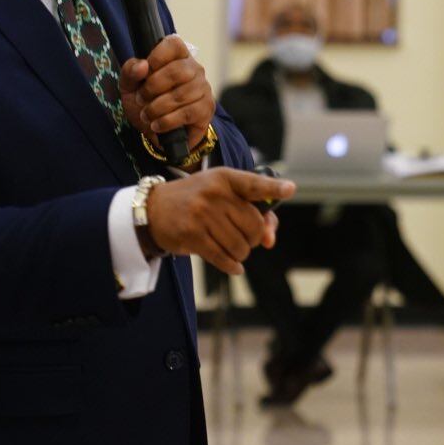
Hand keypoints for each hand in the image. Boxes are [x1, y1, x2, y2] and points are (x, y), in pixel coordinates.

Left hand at [120, 35, 213, 154]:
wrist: (155, 130)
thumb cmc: (145, 102)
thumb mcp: (129, 86)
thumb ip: (130, 71)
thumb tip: (142, 66)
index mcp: (176, 56)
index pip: (174, 44)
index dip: (157, 56)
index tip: (144, 72)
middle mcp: (194, 69)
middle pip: (178, 70)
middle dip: (153, 87)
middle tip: (141, 98)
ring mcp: (203, 88)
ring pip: (182, 94)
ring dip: (157, 108)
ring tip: (146, 115)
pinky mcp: (206, 109)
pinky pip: (187, 113)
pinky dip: (167, 121)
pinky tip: (157, 124)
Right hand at [144, 167, 295, 274]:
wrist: (154, 209)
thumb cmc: (195, 201)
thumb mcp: (220, 194)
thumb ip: (250, 211)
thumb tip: (270, 239)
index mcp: (224, 178)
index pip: (253, 184)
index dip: (273, 188)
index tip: (290, 189)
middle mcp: (214, 193)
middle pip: (253, 225)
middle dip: (254, 238)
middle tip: (246, 239)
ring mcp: (202, 214)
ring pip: (240, 245)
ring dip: (242, 253)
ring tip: (233, 249)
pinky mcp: (192, 235)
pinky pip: (223, 257)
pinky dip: (232, 265)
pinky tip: (233, 266)